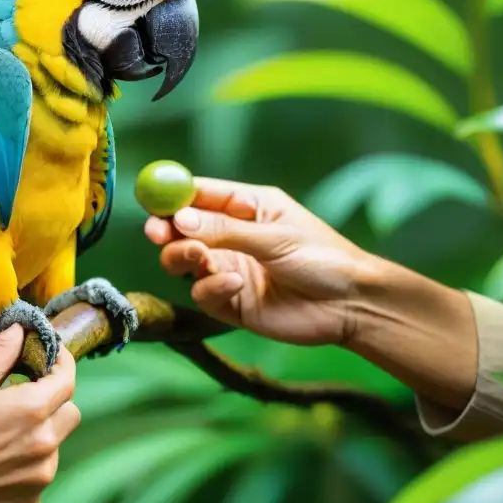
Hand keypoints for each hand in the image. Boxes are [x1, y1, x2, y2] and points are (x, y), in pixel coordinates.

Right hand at [0, 325, 79, 502]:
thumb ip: (0, 355)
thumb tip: (19, 330)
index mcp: (32, 410)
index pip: (68, 380)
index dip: (62, 365)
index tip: (52, 359)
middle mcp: (45, 445)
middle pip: (69, 414)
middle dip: (54, 402)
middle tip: (25, 399)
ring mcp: (40, 478)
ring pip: (56, 447)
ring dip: (41, 437)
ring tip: (5, 437)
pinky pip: (40, 478)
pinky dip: (27, 469)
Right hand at [144, 177, 381, 346]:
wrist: (351, 307)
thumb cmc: (324, 258)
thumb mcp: (275, 236)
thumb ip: (226, 229)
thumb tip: (180, 219)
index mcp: (246, 208)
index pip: (199, 195)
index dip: (172, 197)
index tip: (151, 201)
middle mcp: (231, 237)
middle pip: (181, 230)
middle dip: (166, 230)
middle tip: (157, 233)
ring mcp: (229, 269)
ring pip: (184, 262)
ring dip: (183, 258)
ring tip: (199, 259)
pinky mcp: (231, 303)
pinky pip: (203, 294)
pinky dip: (210, 288)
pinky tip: (233, 285)